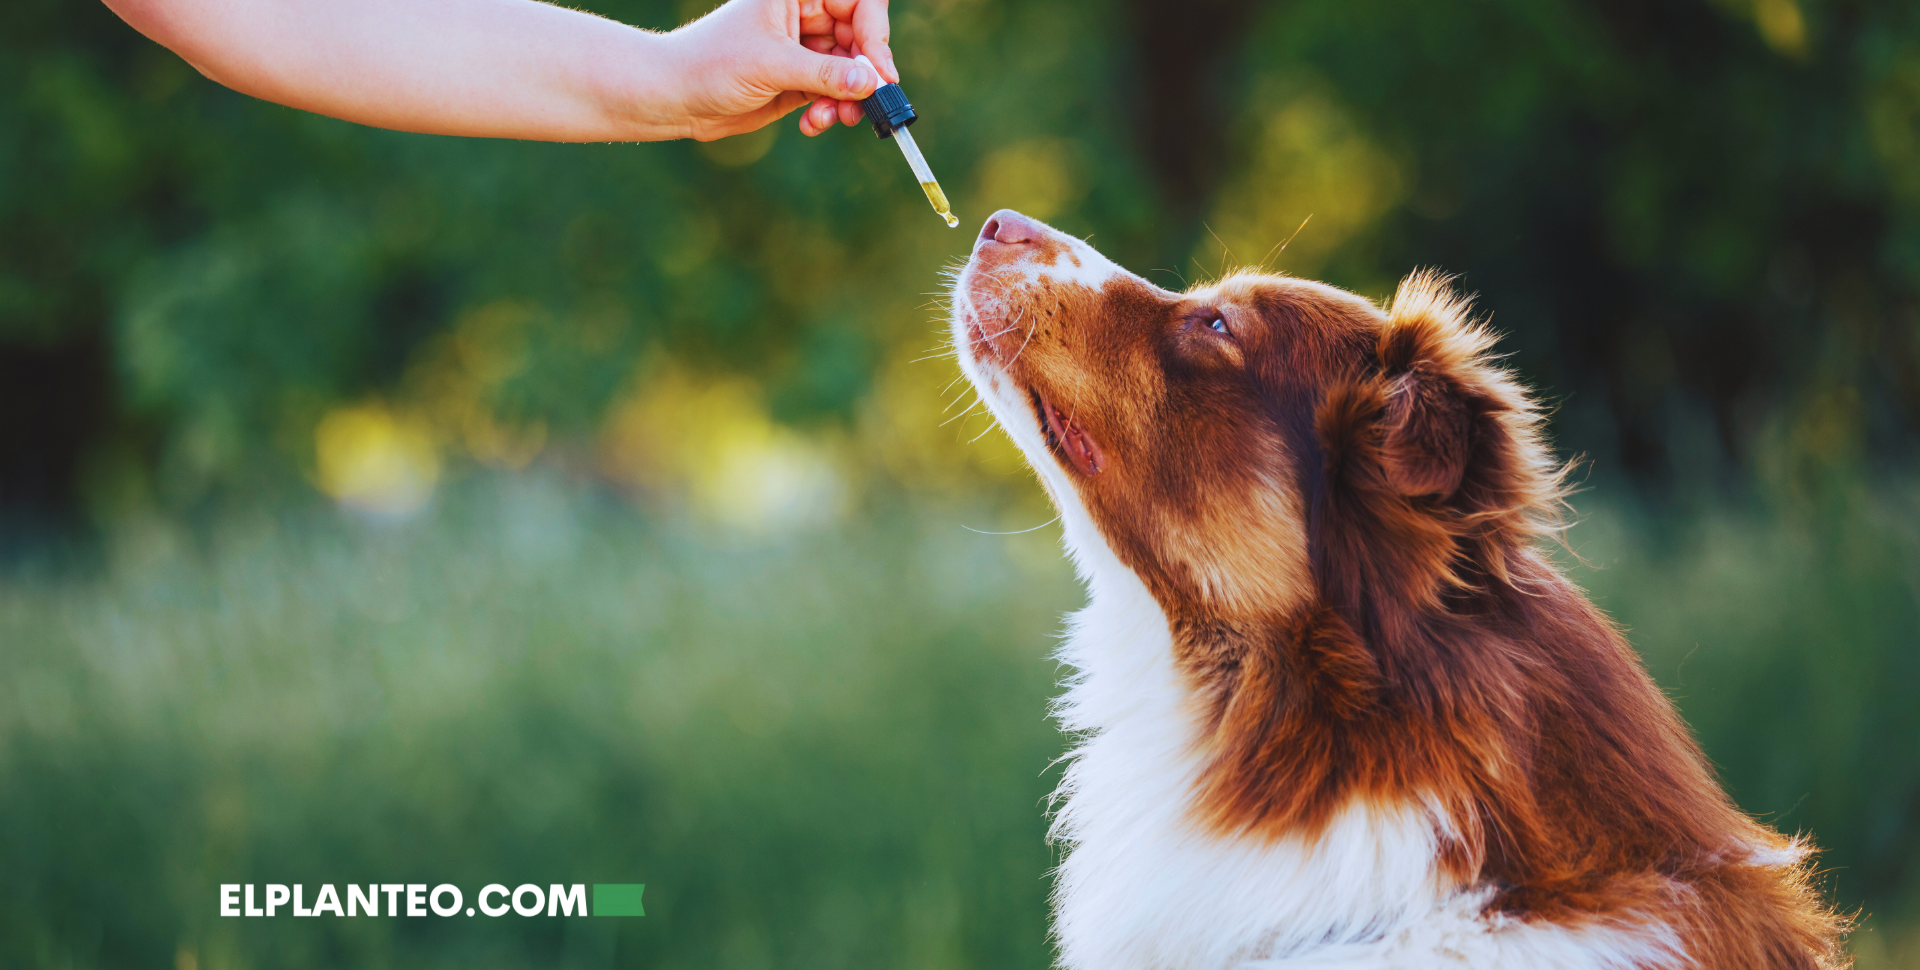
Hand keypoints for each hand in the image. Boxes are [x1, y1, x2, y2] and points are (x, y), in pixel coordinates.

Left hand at [667, 0, 898, 140]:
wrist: (675, 97)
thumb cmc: (712, 63)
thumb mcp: (773, 65)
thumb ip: (826, 73)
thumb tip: (873, 82)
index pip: (859, 2)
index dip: (875, 33)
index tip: (878, 71)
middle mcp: (805, 15)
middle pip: (861, 39)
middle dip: (863, 75)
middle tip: (865, 105)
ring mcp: (804, 48)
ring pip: (851, 71)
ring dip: (848, 100)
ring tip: (833, 120)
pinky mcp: (800, 79)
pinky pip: (834, 94)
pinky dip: (830, 111)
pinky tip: (811, 124)